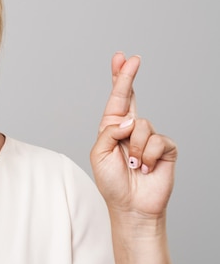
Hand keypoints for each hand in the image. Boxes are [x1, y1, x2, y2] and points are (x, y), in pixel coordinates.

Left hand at [90, 52, 177, 218]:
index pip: (116, 99)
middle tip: (131, 58)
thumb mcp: (99, 154)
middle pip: (131, 97)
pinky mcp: (165, 148)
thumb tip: (130, 119)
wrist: (132, 206)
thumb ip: (109, 132)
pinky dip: (146, 156)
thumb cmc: (112, 182)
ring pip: (141, 125)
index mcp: (112, 128)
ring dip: (134, 149)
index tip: (120, 58)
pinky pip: (156, 141)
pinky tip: (145, 168)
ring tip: (132, 165)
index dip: (119, 78)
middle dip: (128, 77)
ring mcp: (149, 137)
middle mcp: (130, 129)